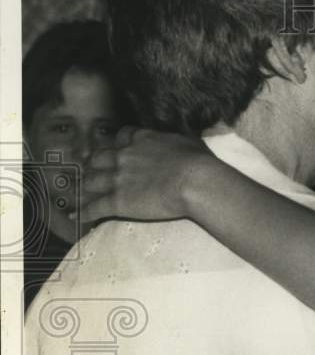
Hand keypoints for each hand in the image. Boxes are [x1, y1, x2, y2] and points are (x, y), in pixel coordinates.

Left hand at [72, 127, 213, 223]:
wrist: (194, 181)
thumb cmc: (198, 162)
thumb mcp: (189, 142)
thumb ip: (177, 141)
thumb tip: (183, 143)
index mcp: (141, 139)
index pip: (121, 137)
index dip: (116, 144)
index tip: (117, 148)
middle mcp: (123, 156)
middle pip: (98, 157)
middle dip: (93, 163)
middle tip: (91, 170)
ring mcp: (117, 179)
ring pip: (91, 181)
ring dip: (85, 187)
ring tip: (80, 193)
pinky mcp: (117, 201)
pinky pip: (94, 207)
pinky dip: (83, 212)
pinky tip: (76, 217)